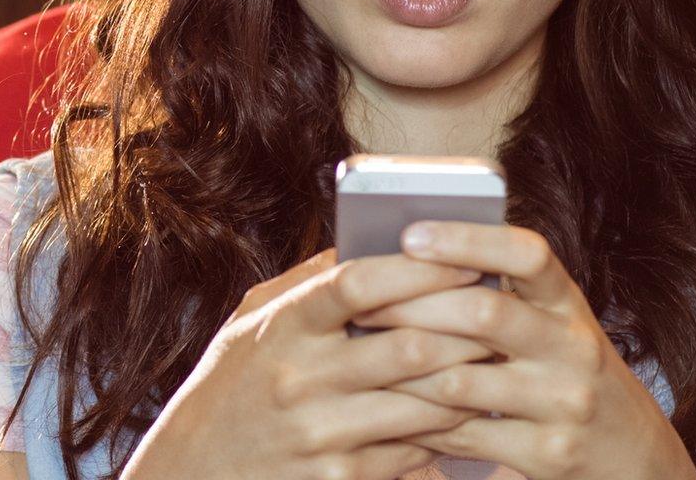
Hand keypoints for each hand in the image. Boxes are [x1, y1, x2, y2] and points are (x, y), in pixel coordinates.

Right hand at [126, 249, 493, 479]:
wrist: (194, 470)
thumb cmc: (230, 386)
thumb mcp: (250, 323)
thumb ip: (307, 283)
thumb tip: (367, 239)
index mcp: (280, 328)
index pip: (355, 283)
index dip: (417, 267)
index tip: (463, 255)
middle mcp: (300, 378)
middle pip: (409, 345)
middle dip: (466, 329)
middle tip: (501, 314)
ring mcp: (321, 432)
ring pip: (426, 404)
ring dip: (469, 383)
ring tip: (495, 363)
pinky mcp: (340, 478)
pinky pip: (414, 451)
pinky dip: (445, 432)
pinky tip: (462, 415)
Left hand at [356, 222, 695, 479]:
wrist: (634, 459)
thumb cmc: (565, 375)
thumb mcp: (552, 327)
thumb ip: (499, 296)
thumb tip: (405, 260)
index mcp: (569, 305)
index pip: (527, 254)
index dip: (468, 239)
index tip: (411, 234)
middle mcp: (574, 348)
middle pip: (482, 313)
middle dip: (410, 307)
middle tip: (360, 306)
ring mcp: (564, 404)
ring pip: (459, 380)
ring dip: (402, 370)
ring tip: (364, 358)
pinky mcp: (549, 454)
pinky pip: (462, 434)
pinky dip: (418, 422)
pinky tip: (390, 409)